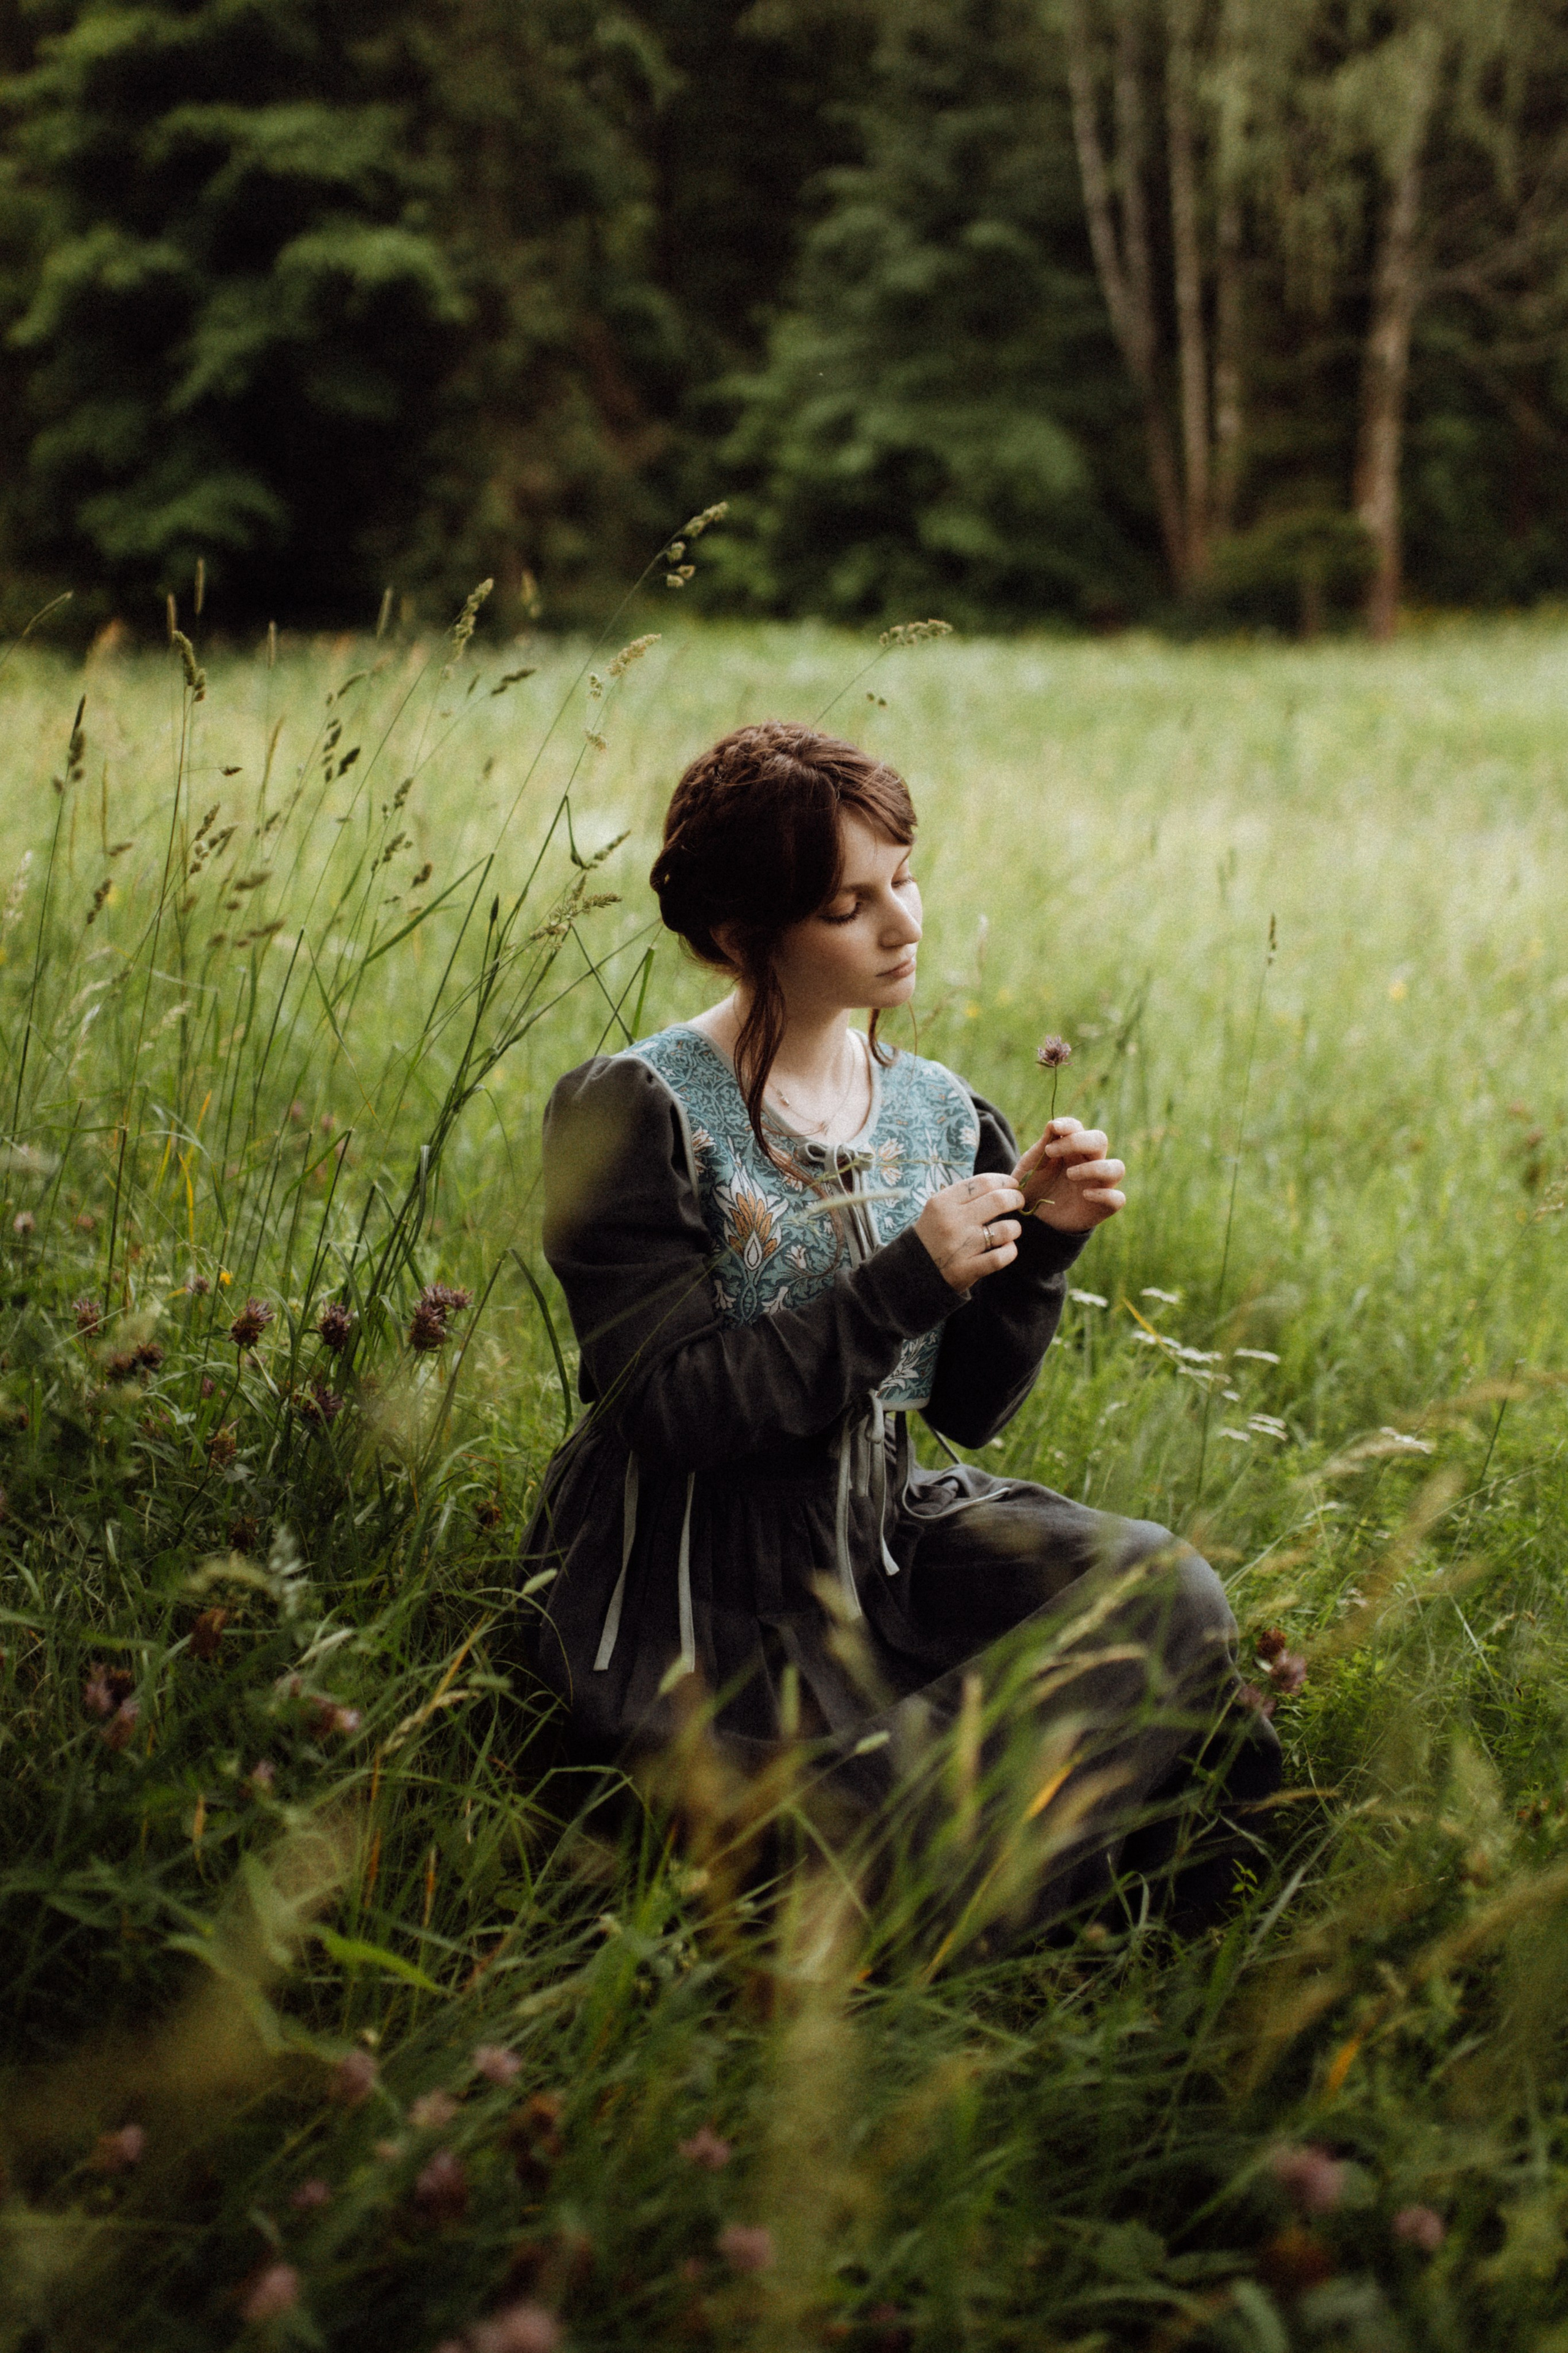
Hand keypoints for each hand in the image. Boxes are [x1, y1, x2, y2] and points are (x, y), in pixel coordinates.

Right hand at [914, 1170, 1027, 1290]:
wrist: (912, 1269)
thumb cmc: (933, 1233)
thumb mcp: (939, 1208)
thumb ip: (965, 1195)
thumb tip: (1001, 1184)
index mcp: (943, 1202)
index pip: (983, 1182)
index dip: (1005, 1181)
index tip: (1012, 1184)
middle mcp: (952, 1222)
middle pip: (998, 1200)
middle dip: (1016, 1199)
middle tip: (1018, 1202)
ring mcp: (960, 1246)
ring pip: (1005, 1230)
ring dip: (1015, 1228)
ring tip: (1011, 1229)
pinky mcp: (967, 1269)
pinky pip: (1001, 1257)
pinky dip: (1010, 1251)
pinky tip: (1006, 1248)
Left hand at [1014, 1117, 1125, 1233]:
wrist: (1033, 1220)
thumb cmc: (1033, 1188)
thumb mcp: (1029, 1168)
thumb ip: (1041, 1147)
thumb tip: (1053, 1124)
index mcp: (1070, 1149)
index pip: (1078, 1127)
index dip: (1069, 1125)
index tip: (1054, 1128)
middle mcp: (1089, 1163)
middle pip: (1100, 1140)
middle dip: (1078, 1141)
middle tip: (1051, 1152)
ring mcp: (1099, 1184)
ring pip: (1117, 1167)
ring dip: (1095, 1167)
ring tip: (1070, 1174)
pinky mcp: (1103, 1206)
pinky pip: (1117, 1198)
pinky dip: (1105, 1195)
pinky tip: (1084, 1195)